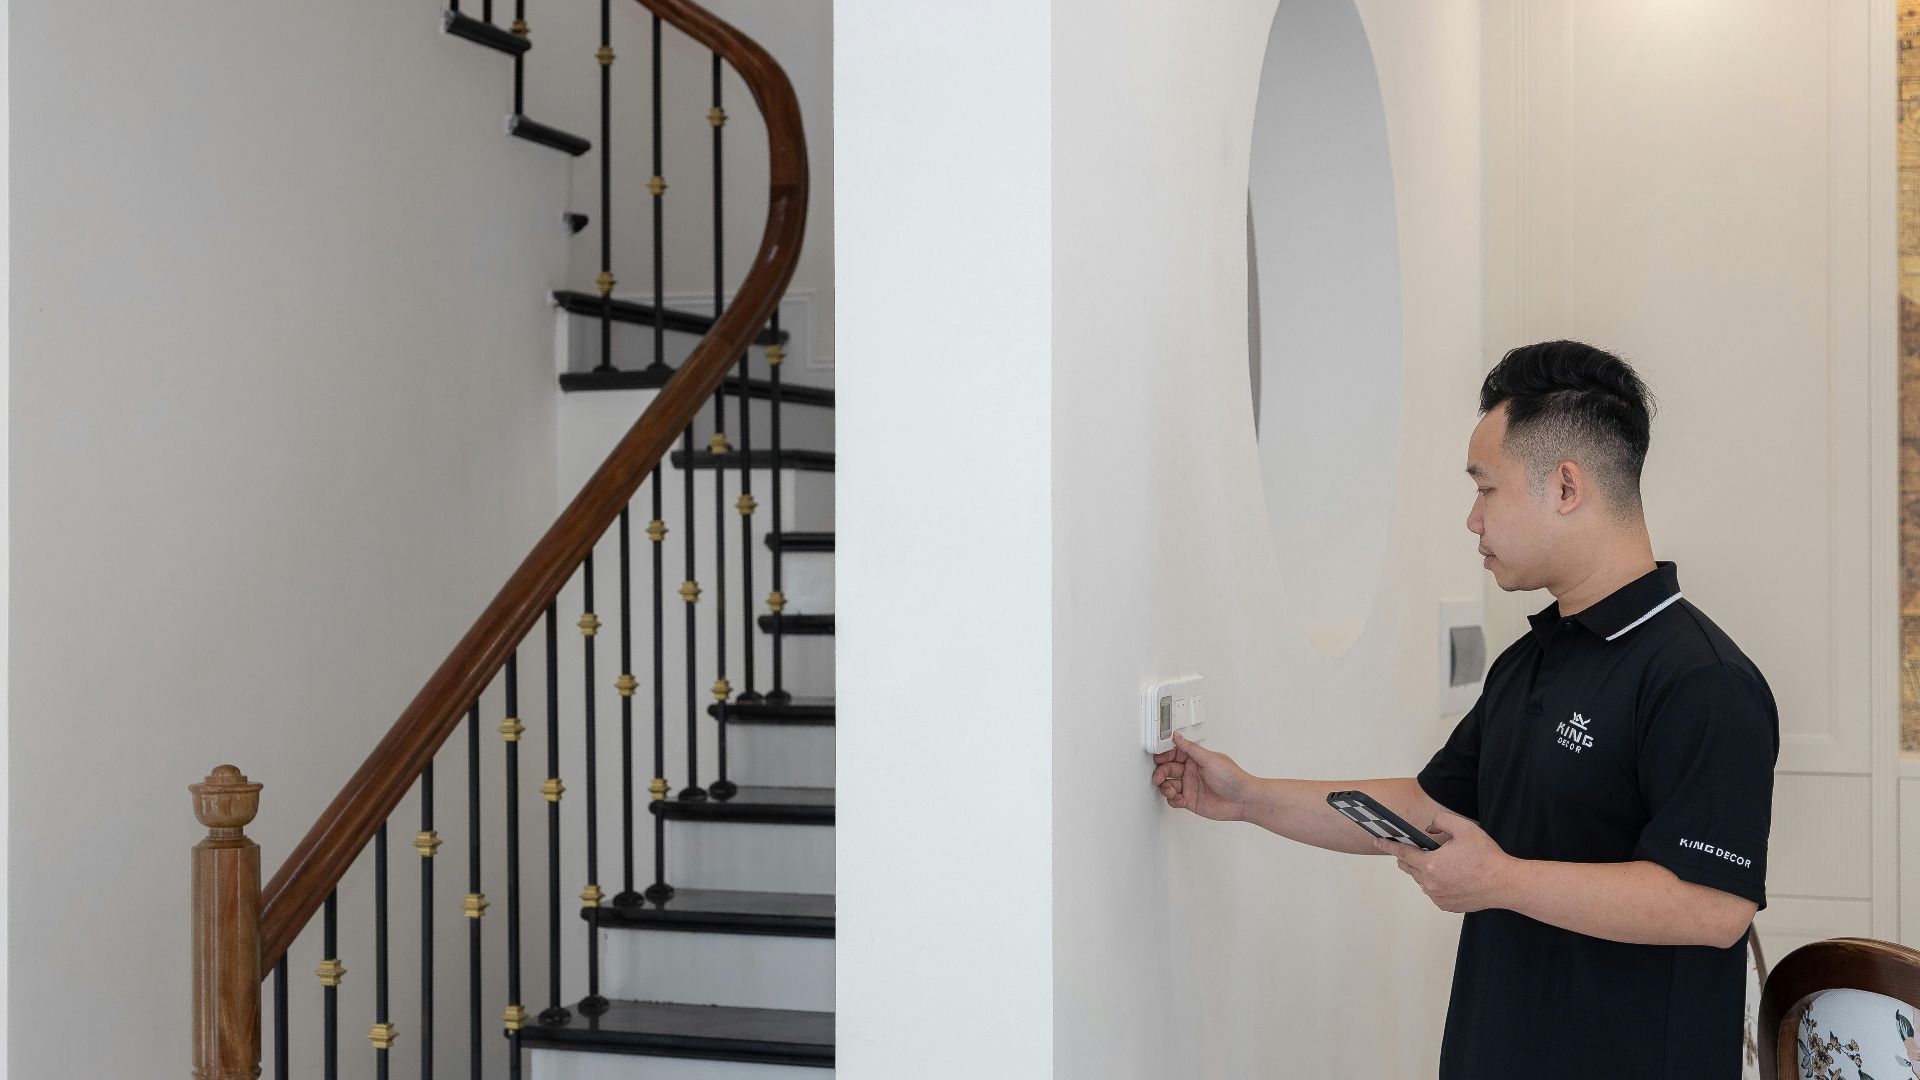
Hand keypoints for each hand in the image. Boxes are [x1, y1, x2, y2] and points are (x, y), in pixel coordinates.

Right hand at [1150, 732, 1250, 821]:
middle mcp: (1191, 772)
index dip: (1164, 755)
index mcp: (1196, 759)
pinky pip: (1174, 800)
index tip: (1157, 757)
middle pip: (1168, 770)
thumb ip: (1191, 748)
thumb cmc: (1233, 778)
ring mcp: (1190, 786)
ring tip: (1171, 790)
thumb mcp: (1210, 759)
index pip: (1174, 754)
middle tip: (1159, 777)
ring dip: (1165, 787)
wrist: (1243, 800)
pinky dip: (1172, 799)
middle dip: (1161, 773)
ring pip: (1168, 785)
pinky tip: (1178, 798)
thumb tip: (1177, 736)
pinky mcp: (1190, 801)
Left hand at [1372, 808, 1517, 913]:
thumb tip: (1428, 829)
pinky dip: (1436, 882)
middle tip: (1421, 848)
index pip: (1402, 853)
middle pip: (1409, 867)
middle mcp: (1431, 883)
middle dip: (1410, 856)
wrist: (1505, 883)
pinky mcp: (1447, 906)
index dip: (1388, 845)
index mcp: (1431, 864)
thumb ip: (1439, 821)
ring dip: (1425, 869)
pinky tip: (1451, 875)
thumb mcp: (1463, 828)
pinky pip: (1433, 891)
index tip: (1378, 840)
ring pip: (1421, 880)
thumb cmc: (1486, 856)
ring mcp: (1438, 897)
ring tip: (1444, 862)